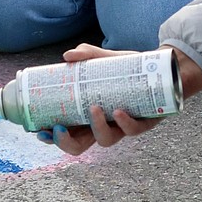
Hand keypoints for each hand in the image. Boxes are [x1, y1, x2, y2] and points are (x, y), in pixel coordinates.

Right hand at [43, 43, 201, 155]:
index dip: (52, 137)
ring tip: (94, 109)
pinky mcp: (144, 123)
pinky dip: (124, 123)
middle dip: (67, 143)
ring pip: (106, 141)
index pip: (66, 133)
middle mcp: (104, 125)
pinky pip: (133, 130)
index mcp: (88, 115)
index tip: (40, 130)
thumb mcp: (107, 59)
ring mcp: (122, 127)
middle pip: (80, 146)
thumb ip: (88, 55)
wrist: (160, 68)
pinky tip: (118, 112)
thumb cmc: (128, 69)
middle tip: (60, 128)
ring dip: (96, 128)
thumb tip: (68, 55)